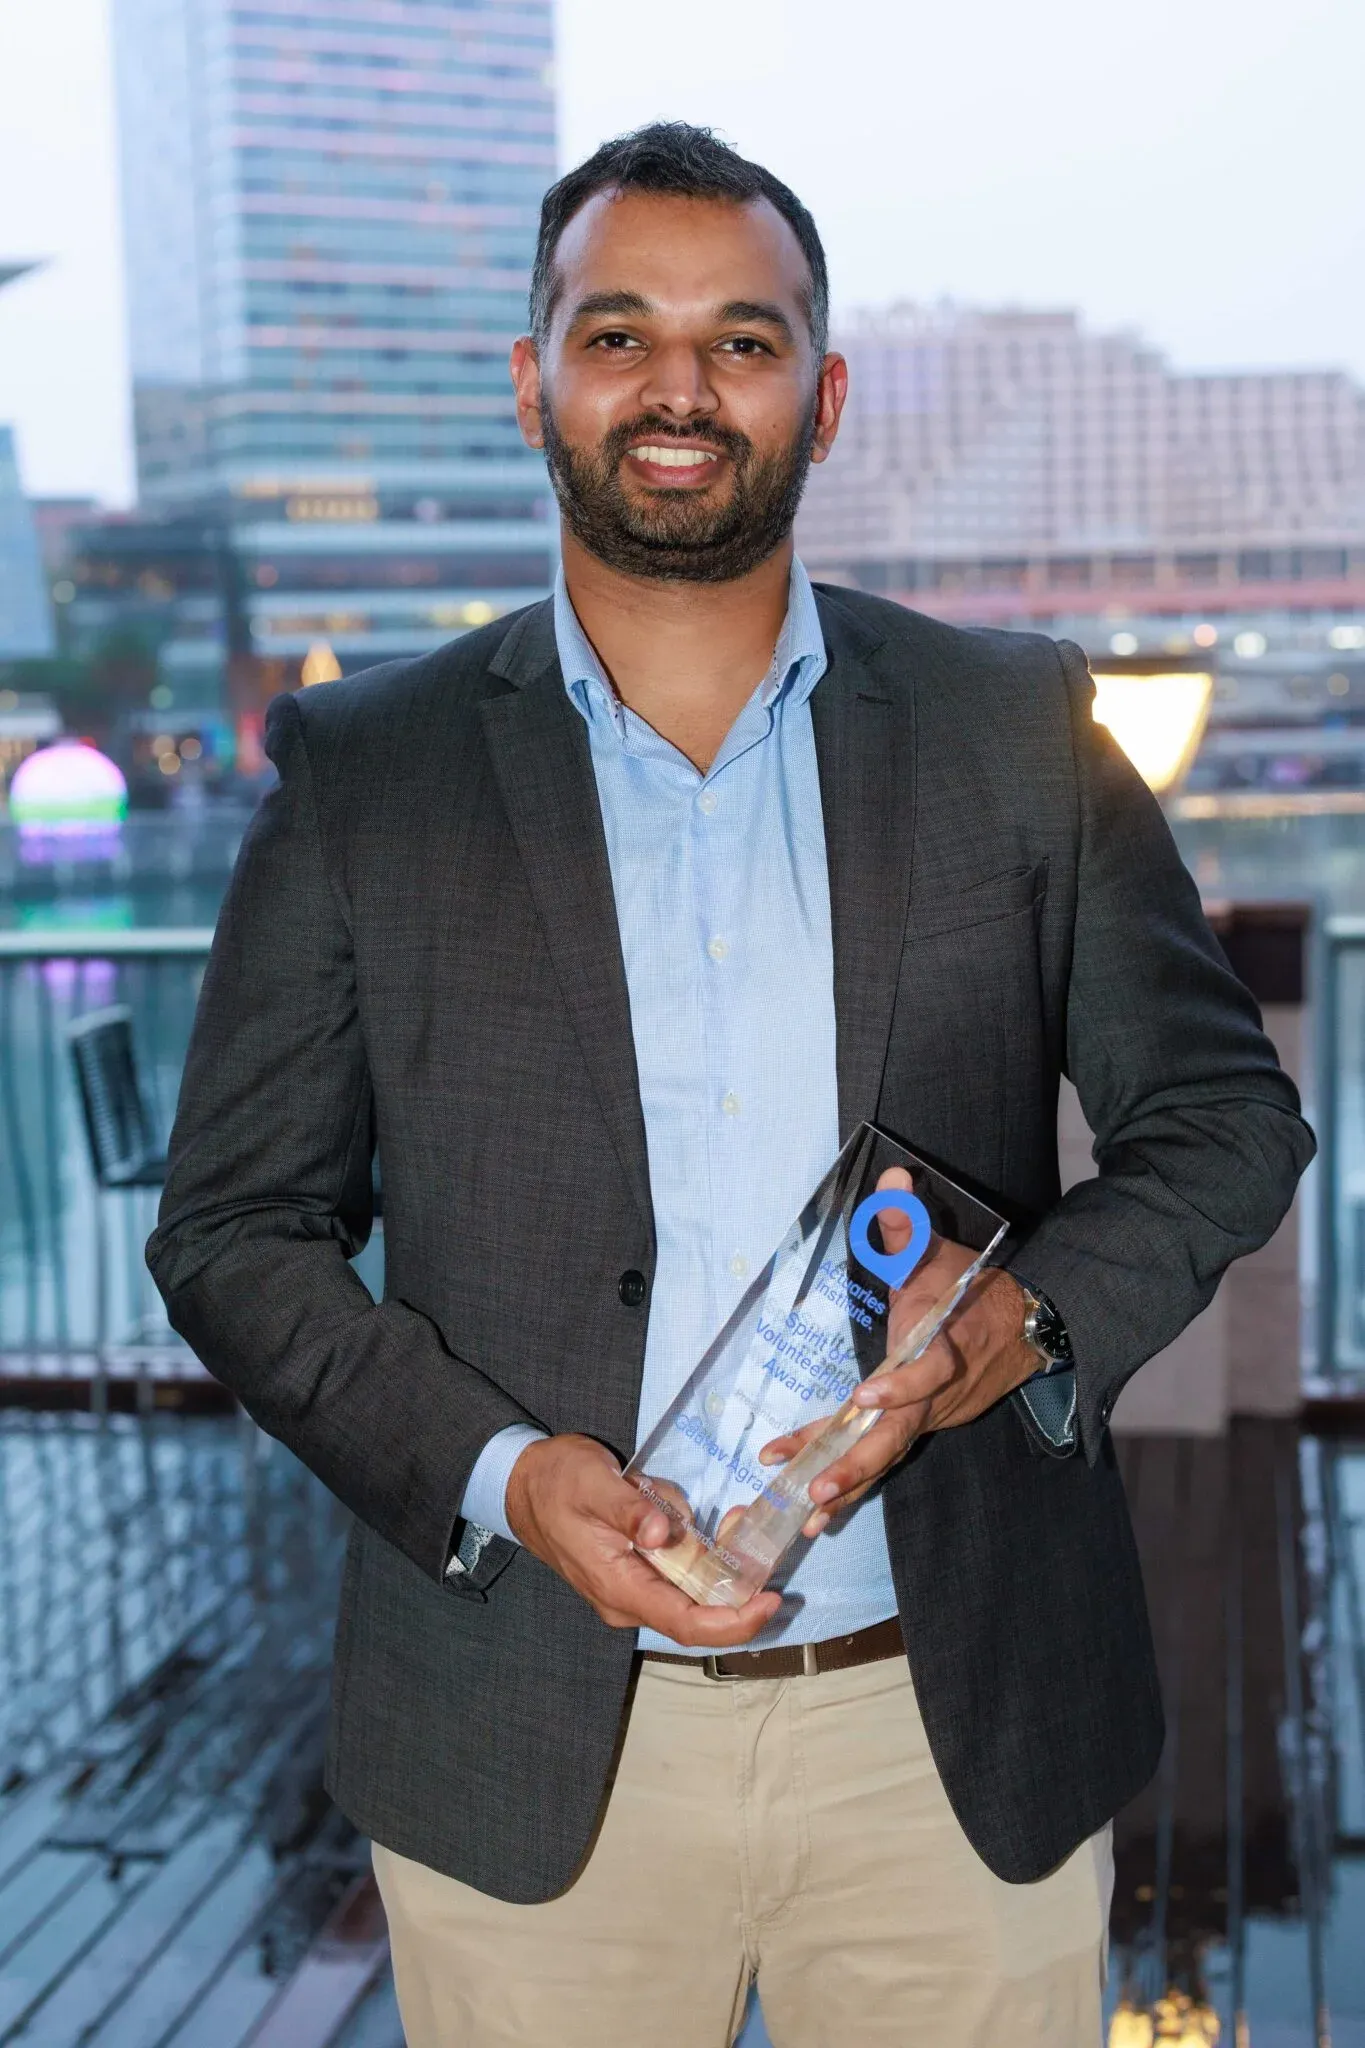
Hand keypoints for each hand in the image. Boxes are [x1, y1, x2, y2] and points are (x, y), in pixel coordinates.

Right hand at [505, 1433, 780, 1647]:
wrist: (525, 1484)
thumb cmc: (558, 1481)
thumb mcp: (595, 1484)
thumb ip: (629, 1510)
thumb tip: (663, 1535)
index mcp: (618, 1587)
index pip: (685, 1624)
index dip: (733, 1622)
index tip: (770, 1601)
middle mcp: (628, 1600)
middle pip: (696, 1614)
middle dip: (736, 1586)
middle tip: (760, 1545)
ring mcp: (633, 1589)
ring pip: (692, 1591)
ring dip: (722, 1565)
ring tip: (737, 1522)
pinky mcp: (638, 1572)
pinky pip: (681, 1574)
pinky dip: (705, 1554)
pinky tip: (715, 1525)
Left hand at [758, 1169, 1037, 1535]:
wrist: (1022, 1329)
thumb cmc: (970, 1288)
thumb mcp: (940, 1253)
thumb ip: (907, 1222)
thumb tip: (893, 1176)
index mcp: (943, 1346)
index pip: (927, 1370)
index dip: (900, 1384)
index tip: (864, 1394)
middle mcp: (937, 1392)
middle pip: (899, 1434)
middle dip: (858, 1464)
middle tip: (818, 1488)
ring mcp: (929, 1416)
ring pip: (888, 1455)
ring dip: (849, 1485)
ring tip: (808, 1513)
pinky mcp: (919, 1428)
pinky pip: (884, 1457)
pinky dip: (854, 1484)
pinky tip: (819, 1513)